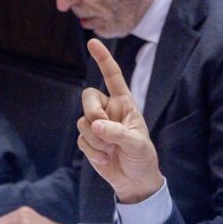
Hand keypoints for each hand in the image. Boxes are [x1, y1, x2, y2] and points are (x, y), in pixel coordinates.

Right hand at [77, 38, 162, 203]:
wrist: (134, 181)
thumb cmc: (141, 157)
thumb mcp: (137, 144)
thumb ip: (117, 133)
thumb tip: (95, 125)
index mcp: (125, 103)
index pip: (113, 76)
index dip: (103, 59)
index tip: (92, 42)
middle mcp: (109, 110)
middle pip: (88, 97)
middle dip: (93, 113)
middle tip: (104, 130)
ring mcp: (97, 125)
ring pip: (82, 121)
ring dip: (96, 139)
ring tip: (112, 150)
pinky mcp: (88, 141)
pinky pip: (81, 139)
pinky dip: (92, 151)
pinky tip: (105, 158)